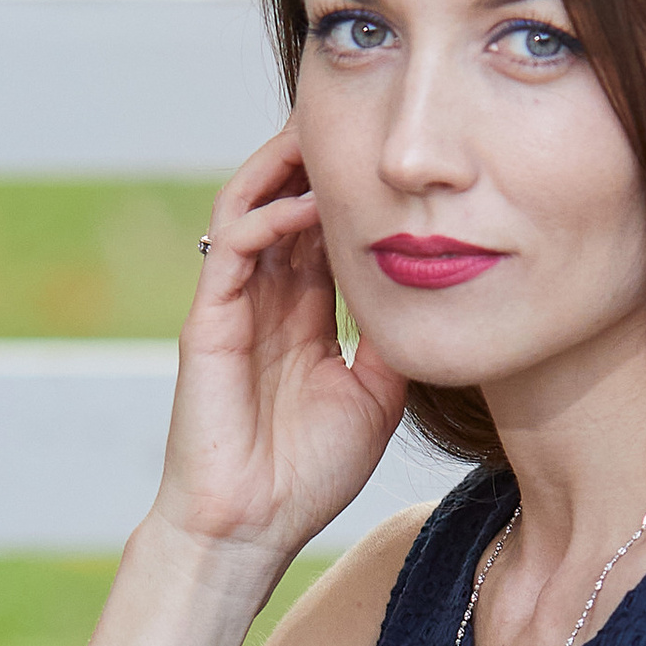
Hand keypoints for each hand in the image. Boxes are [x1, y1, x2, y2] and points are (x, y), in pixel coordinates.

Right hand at [153, 125, 407, 562]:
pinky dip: (268, 214)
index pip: (326, 229)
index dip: (357, 190)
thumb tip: (436, 287)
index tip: (401, 159)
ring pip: (253, 203)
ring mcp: (234, 303)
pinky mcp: (209, 316)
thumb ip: (394, 338)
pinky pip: (233, 243)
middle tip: (366, 117)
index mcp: (302, 313)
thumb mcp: (377, 395)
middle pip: (288, 200)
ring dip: (287, 165)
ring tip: (327, 132)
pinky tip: (309, 206)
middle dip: (322, 156)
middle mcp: (267, 297)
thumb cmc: (307, 473)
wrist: (250, 528)